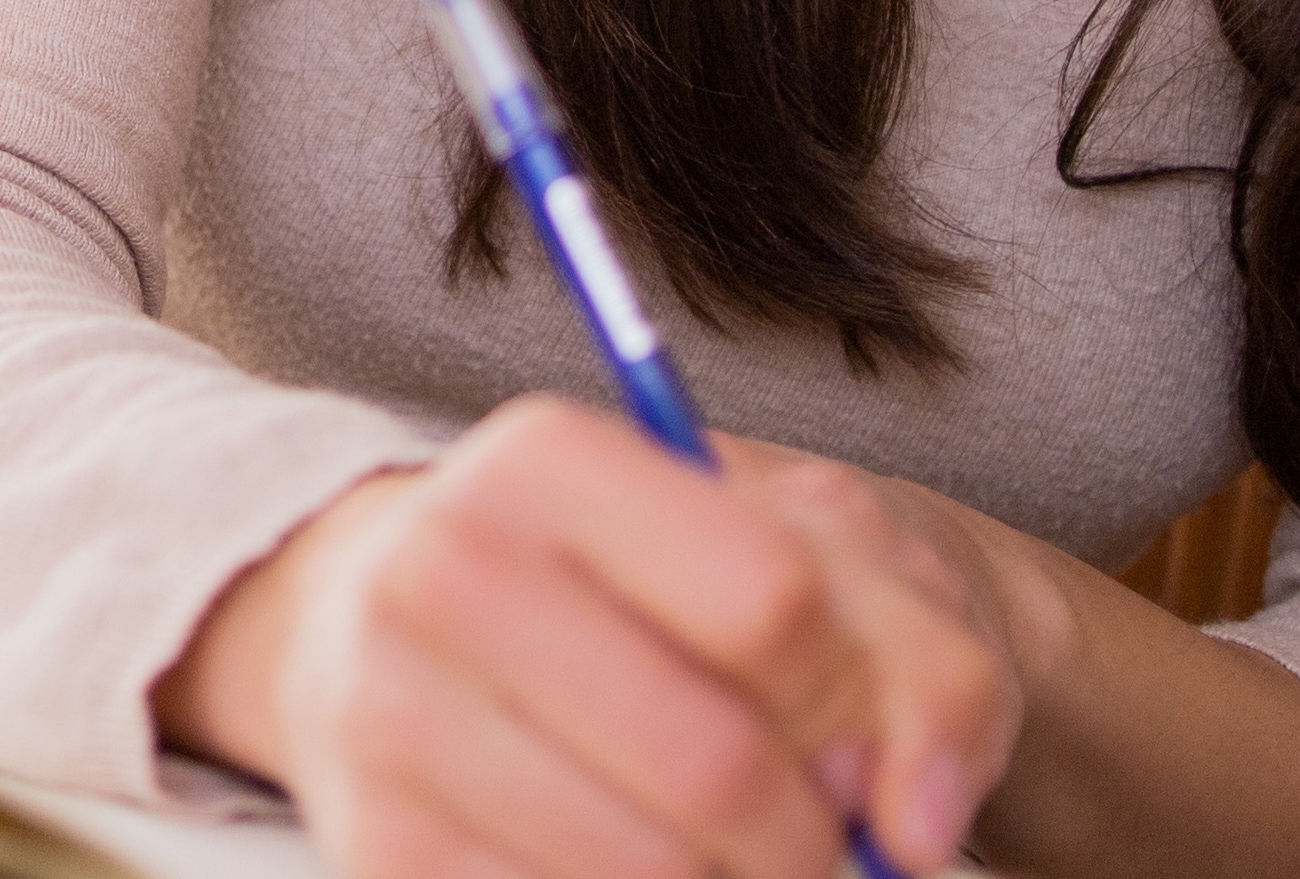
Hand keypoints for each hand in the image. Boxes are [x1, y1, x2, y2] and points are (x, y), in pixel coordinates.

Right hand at [156, 397, 1025, 878]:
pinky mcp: (377, 850)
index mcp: (544, 461)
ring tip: (723, 846)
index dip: (849, 696)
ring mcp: (388, 717)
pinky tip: (631, 860)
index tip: (845, 727)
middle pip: (716, 765)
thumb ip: (922, 667)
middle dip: (808, 834)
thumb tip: (919, 826)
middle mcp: (439, 571)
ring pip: (652, 872)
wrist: (429, 622)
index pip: (772, 603)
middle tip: (817, 834)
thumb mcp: (812, 565)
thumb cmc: (652, 587)